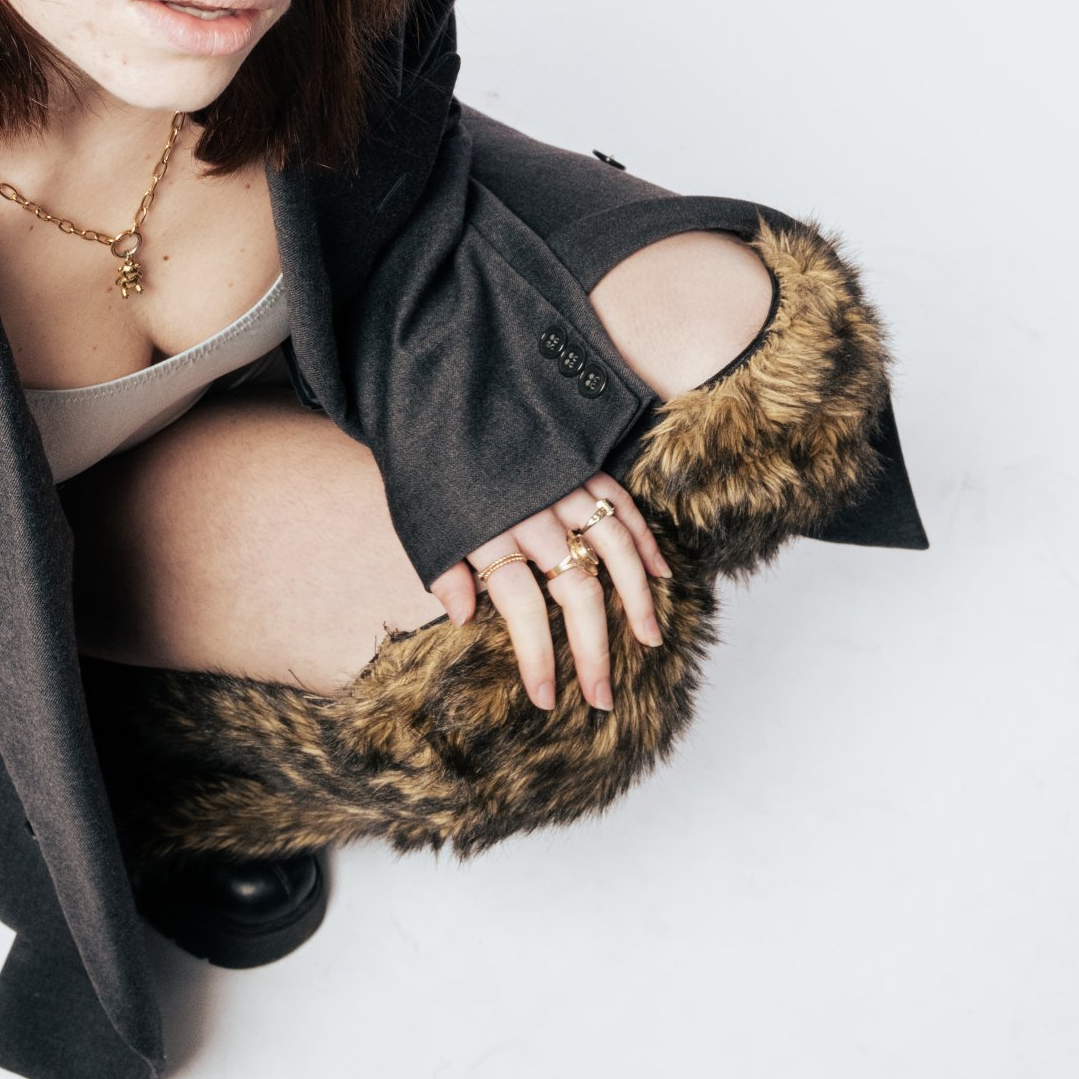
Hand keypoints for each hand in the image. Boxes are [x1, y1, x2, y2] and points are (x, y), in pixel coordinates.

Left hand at [427, 472, 669, 713]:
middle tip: (603, 696)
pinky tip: (660, 574)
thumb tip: (464, 618)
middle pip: (576, 590)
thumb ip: (442, 568)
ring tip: (649, 639)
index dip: (539, 658)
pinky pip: (622, 504)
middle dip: (593, 649)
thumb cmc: (422, 458)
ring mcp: (563, 484)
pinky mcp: (581, 460)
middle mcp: (532, 512)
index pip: (524, 610)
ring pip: (613, 549)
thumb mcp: (417, 518)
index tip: (550, 699)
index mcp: (488, 532)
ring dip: (636, 599)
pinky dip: (645, 539)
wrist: (436, 379)